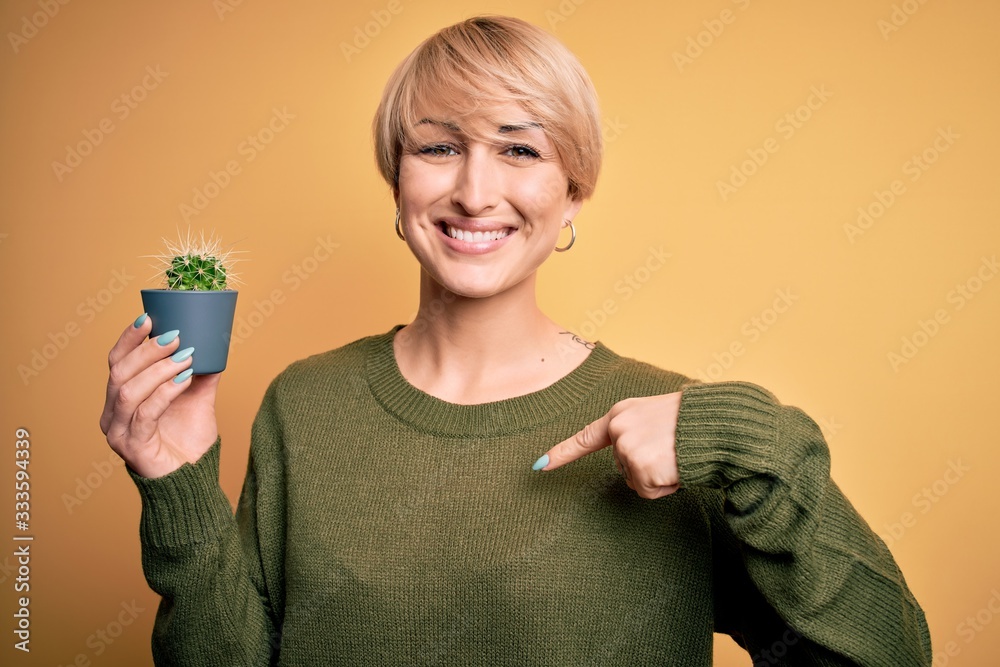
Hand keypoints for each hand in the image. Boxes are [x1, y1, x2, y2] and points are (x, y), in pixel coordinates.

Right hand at [99, 314, 220, 478]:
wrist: (193, 480)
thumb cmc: (188, 441)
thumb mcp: (197, 400)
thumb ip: (200, 374)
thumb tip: (213, 344)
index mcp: (120, 400)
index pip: (116, 362)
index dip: (128, 338)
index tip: (148, 317)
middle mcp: (112, 415)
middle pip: (119, 373)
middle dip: (147, 351)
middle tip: (176, 336)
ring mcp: (119, 433)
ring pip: (128, 391)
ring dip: (159, 370)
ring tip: (185, 357)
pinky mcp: (132, 448)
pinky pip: (145, 414)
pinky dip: (166, 392)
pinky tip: (185, 380)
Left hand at [535, 393, 682, 498]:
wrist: (716, 424)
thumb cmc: (692, 422)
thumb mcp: (655, 417)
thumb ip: (635, 433)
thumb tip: (632, 464)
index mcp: (621, 414)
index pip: (586, 438)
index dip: (562, 453)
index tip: (539, 466)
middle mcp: (619, 429)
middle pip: (622, 466)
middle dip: (646, 466)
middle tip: (670, 449)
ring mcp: (627, 448)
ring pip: (635, 481)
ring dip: (657, 477)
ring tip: (676, 456)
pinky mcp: (640, 467)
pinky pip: (647, 491)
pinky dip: (664, 486)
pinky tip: (676, 467)